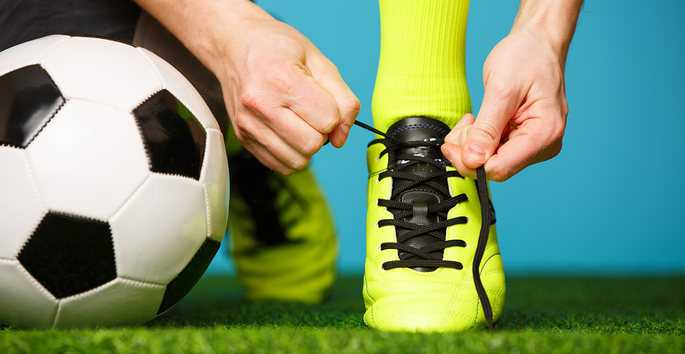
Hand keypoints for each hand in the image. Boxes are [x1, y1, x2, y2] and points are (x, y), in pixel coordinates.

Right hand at [217, 16, 359, 174]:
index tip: (324, 100)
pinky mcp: (243, 138)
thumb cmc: (278, 49)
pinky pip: (281, 166)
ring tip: (300, 122)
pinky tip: (288, 132)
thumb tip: (341, 137)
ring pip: (297, 161)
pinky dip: (292, 154)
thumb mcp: (320, 62)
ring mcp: (248, 124)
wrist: (235, 45)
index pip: (328, 119)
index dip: (335, 113)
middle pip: (312, 145)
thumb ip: (343, 100)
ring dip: (307, 146)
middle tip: (313, 113)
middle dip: (322, 132)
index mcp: (281, 79)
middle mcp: (260, 104)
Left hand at [441, 29, 567, 181]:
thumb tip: (473, 160)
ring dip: (473, 143)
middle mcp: (545, 145)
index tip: (451, 143)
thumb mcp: (501, 89)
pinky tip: (480, 120)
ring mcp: (536, 145)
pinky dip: (480, 139)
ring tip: (472, 117)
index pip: (498, 168)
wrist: (538, 43)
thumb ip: (486, 128)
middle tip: (464, 122)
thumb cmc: (526, 57)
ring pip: (491, 161)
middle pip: (494, 168)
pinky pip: (495, 152)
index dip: (469, 161)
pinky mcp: (525, 141)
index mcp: (544, 134)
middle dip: (469, 150)